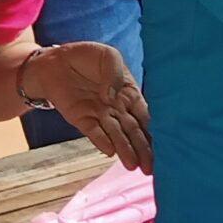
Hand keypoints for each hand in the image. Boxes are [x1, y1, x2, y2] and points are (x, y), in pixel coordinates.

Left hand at [23, 42, 151, 169]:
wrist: (54, 62)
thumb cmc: (85, 57)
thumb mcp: (107, 56)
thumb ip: (114, 73)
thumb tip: (113, 96)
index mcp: (130, 93)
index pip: (146, 114)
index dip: (155, 129)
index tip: (167, 145)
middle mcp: (118, 108)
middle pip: (134, 130)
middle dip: (144, 149)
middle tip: (152, 167)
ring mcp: (100, 115)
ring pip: (116, 135)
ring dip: (125, 150)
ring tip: (134, 166)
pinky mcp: (82, 119)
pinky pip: (94, 132)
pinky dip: (101, 141)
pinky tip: (110, 152)